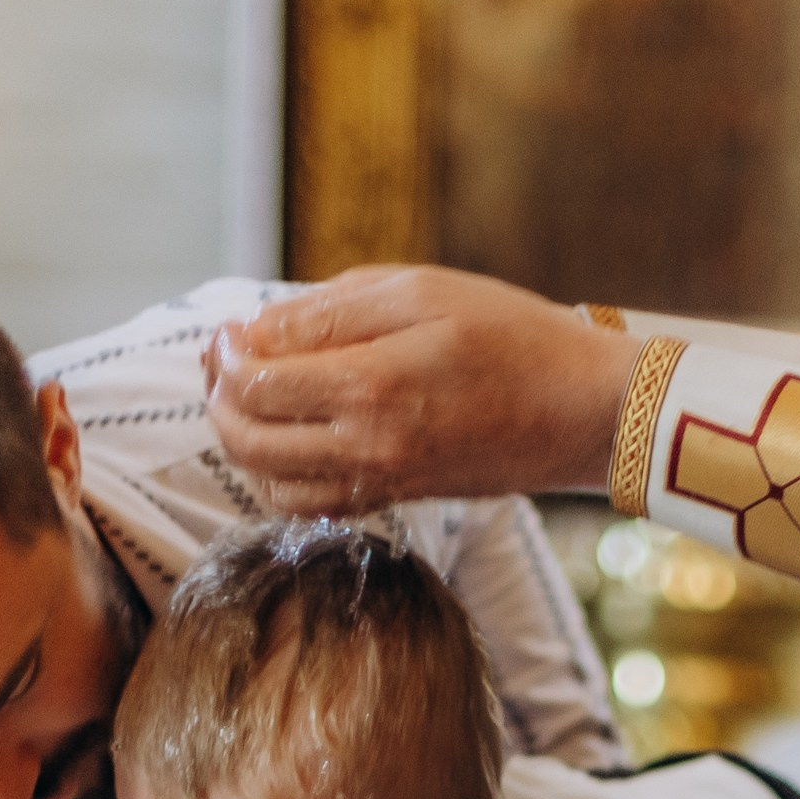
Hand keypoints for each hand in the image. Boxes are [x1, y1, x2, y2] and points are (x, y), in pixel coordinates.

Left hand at [204, 267, 643, 513]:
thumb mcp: (419, 292)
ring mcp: (378, 482)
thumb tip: (253, 331)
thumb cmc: (509, 334)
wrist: (579, 409)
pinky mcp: (392, 499)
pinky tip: (287, 437)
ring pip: (269, 484)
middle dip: (220, 398)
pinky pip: (308, 506)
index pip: (257, 379)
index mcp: (370, 384)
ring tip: (248, 398)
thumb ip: (329, 310)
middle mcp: (366, 446)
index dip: (227, 351)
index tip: (232, 329)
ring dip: (241, 442)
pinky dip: (278, 477)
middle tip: (226, 361)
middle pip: (247, 439)